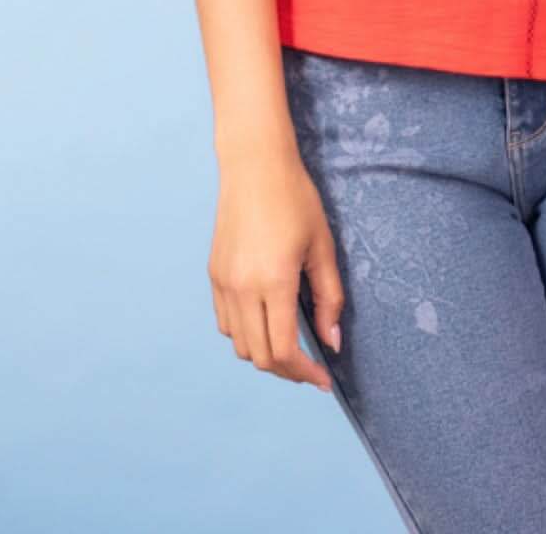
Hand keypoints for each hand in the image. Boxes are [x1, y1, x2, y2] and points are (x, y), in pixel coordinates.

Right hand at [208, 149, 344, 392]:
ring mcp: (224, 283)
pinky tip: (266, 320)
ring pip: (239, 344)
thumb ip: (329, 297)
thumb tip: (332, 343)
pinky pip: (226, 322)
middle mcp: (243, 288)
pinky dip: (246, 334)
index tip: (324, 380)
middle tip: (311, 367)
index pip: (284, 351)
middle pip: (260, 356)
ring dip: (265, 354)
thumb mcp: (322, 246)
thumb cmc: (295, 199)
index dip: (305, 373)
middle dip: (288, 370)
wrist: (254, 166)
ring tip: (291, 345)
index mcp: (274, 282)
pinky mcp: (214, 275)